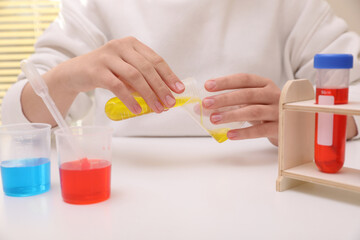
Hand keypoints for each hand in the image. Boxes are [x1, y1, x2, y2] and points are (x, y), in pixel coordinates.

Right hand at [55, 36, 183, 113]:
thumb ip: (142, 77)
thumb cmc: (105, 72)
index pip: (156, 60)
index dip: (169, 75)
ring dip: (149, 95)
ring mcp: (107, 57)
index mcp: (132, 44)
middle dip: (161, 87)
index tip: (179, 90)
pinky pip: (118, 86)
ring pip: (134, 76)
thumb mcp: (125, 69)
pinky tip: (137, 110)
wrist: (74, 72)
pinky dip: (130, 99)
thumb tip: (164, 95)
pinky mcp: (96, 70)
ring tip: (157, 109)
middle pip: (147, 68)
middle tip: (170, 103)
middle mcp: (120, 46)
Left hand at [202, 73, 280, 145]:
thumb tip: (200, 107)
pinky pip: (260, 130)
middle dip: (224, 98)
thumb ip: (229, 103)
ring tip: (213, 119)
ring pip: (253, 111)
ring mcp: (279, 111)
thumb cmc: (265, 111)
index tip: (207, 85)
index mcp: (265, 84)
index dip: (226, 81)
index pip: (244, 79)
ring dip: (231, 115)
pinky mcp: (280, 127)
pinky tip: (230, 134)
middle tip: (206, 103)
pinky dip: (244, 132)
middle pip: (247, 94)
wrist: (292, 126)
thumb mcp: (251, 102)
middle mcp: (273, 94)